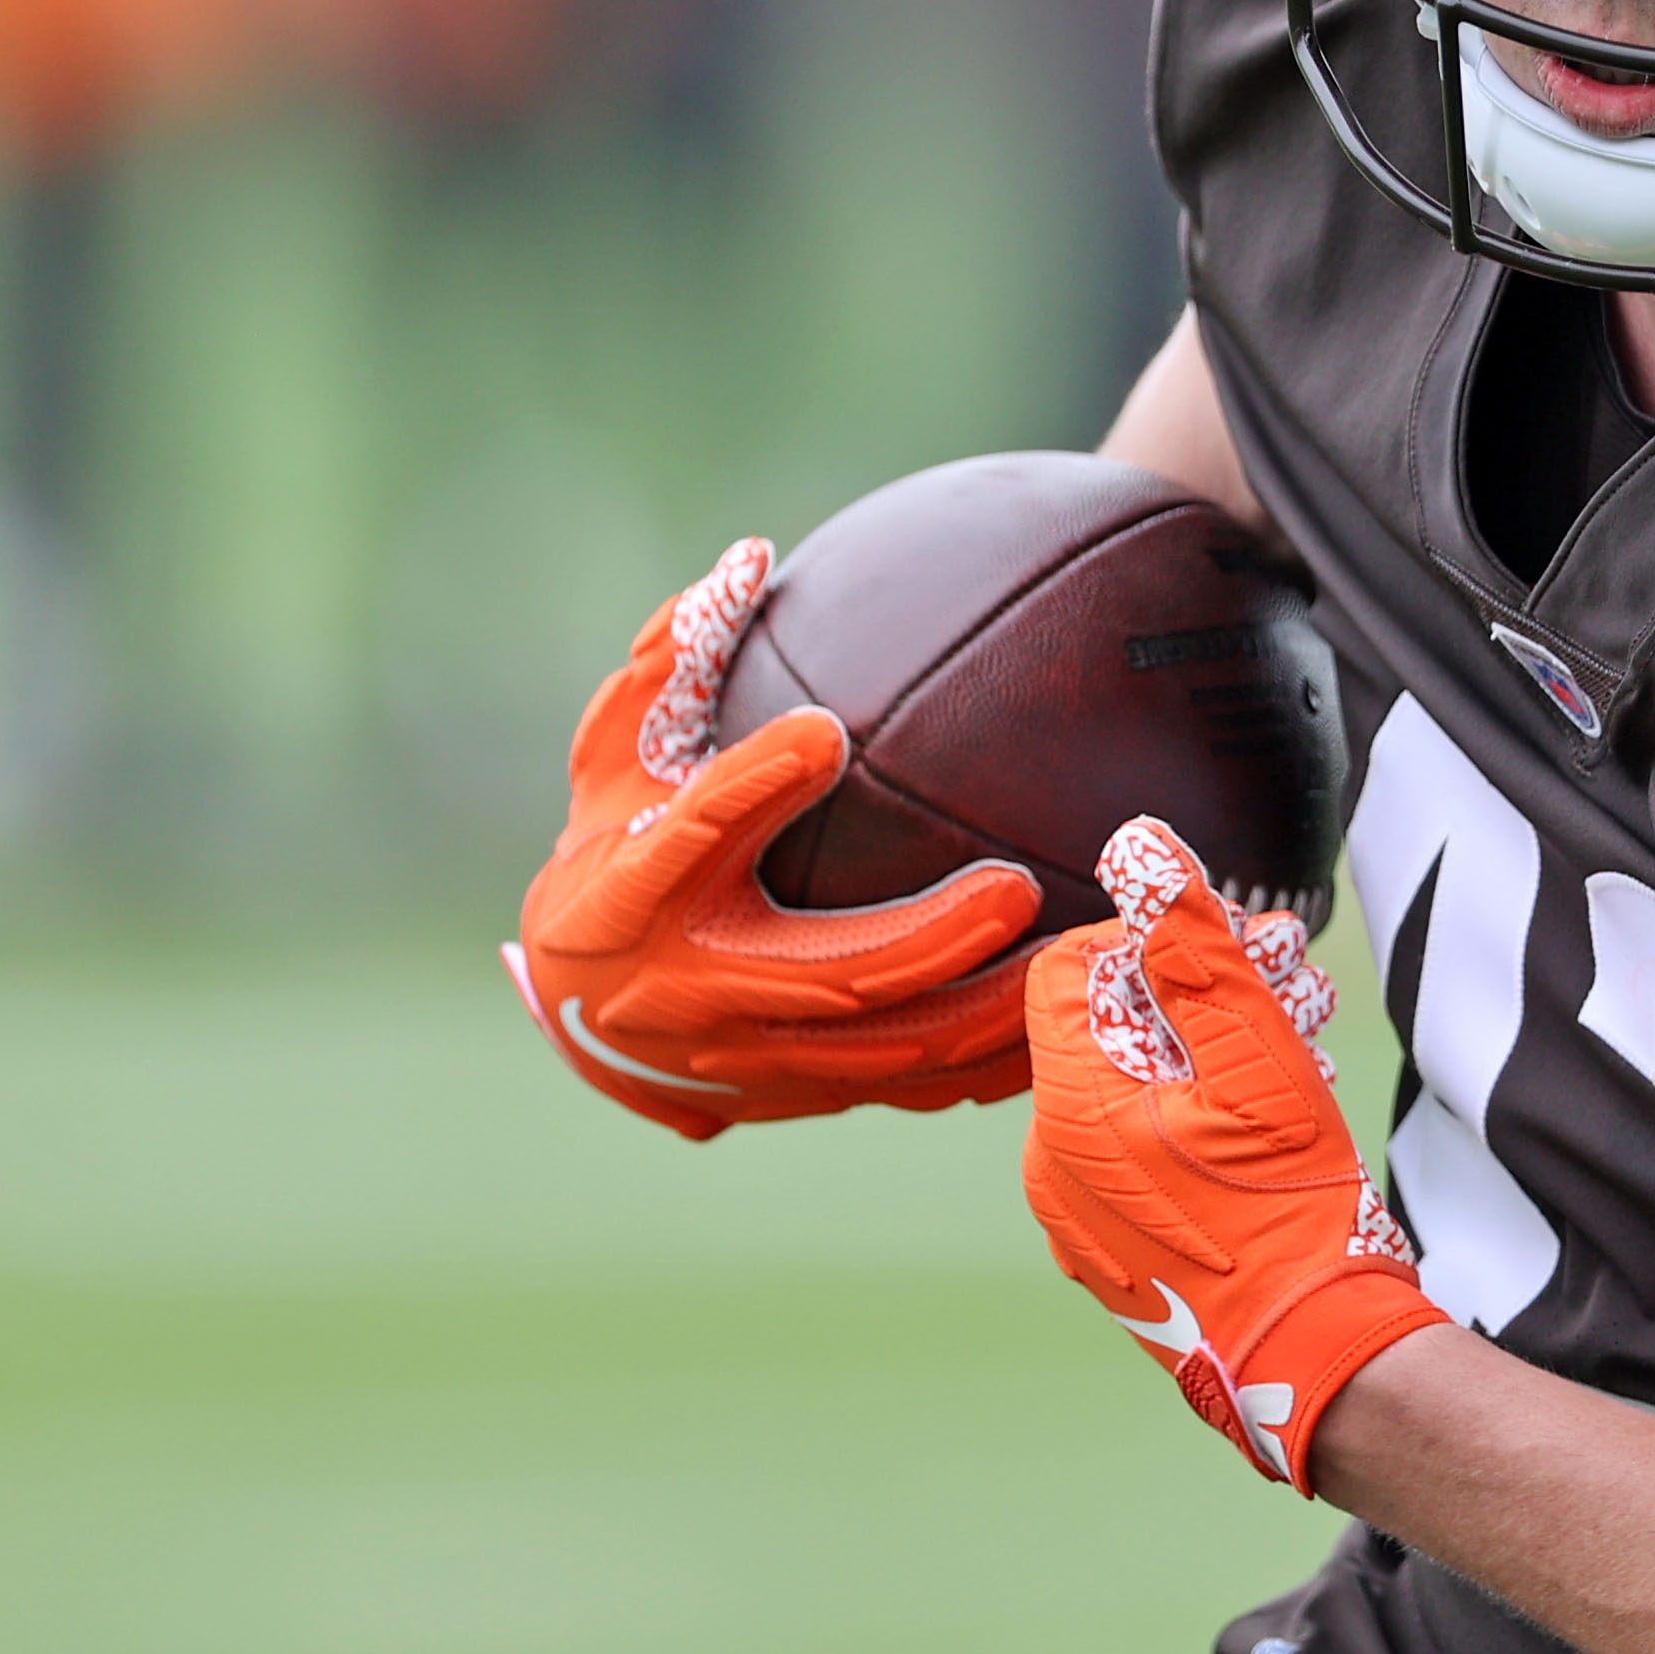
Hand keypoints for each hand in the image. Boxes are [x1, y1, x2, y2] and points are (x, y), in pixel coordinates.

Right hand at [504, 538, 1041, 1139]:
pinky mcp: (803, 1094)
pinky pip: (912, 1087)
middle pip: (828, 977)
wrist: (578, 1006)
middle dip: (928, 938)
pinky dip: (990, 1058)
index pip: (693, 837)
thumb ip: (674, 663)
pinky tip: (1072, 1007)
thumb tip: (751, 558)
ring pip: (891, 1053)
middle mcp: (692, 993)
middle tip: (1016, 885)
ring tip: (1076, 954)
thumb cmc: (608, 847)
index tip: (824, 730)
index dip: (755, 787)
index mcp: (631, 897)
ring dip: (990, 1010)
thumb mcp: (613, 756)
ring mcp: (754, 1061)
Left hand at [1024, 818, 1446, 1489]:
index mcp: (1070, 1109)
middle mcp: (1050, 1164)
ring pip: (1132, 1086)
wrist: (1316, 1358)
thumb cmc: (1291, 1210)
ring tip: (1308, 1034)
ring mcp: (1078, 1216)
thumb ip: (1193, 947)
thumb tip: (1138, 845)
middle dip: (1203, 984)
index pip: (1072, 968)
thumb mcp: (1257, 1057)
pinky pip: (1138, 1148)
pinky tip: (1279, 1105)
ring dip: (1216, 1043)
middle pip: (1109, 1024)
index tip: (1238, 946)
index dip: (1154, 937)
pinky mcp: (1116, 1251)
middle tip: (1297, 974)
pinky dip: (1200, 1108)